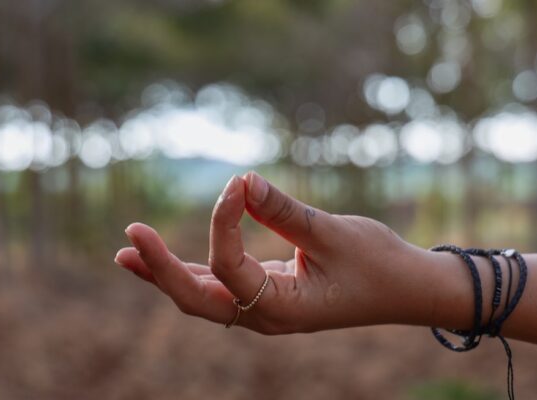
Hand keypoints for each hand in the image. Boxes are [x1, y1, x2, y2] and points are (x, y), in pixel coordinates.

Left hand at [114, 172, 468, 333]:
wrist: (409, 290)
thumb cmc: (380, 264)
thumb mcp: (334, 233)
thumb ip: (283, 210)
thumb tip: (241, 180)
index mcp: (284, 309)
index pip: (232, 266)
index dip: (224, 221)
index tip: (237, 183)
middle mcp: (267, 317)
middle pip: (198, 299)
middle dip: (161, 269)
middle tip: (130, 238)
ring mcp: (265, 310)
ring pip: (203, 296)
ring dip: (166, 273)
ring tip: (127, 252)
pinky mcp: (268, 295)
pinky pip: (220, 286)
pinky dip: (191, 271)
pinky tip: (161, 259)